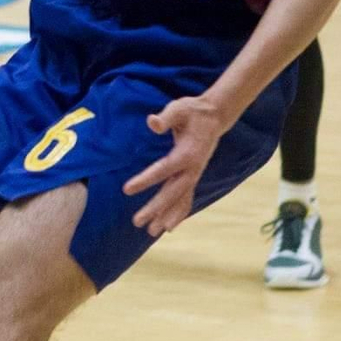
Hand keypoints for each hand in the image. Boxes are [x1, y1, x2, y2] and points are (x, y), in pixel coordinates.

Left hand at [122, 96, 224, 236]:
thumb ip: (166, 117)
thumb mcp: (179, 108)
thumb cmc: (193, 111)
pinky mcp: (194, 176)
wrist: (215, 116)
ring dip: (167, 216)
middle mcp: (193, 168)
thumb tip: (152, 123)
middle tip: (137, 222)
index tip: (126, 190)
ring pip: (181, 199)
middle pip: (172, 192)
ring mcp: (195, 174)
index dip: (145, 180)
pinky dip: (179, 213)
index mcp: (187, 153)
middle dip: (156, 208)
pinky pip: (187, 198)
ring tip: (152, 232)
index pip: (163, 169)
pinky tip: (169, 227)